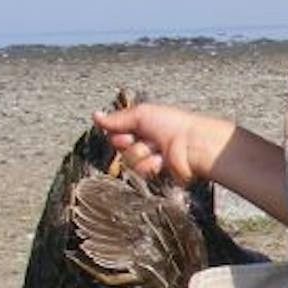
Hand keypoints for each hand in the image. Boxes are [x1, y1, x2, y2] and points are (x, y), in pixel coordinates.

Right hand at [93, 102, 230, 184]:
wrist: (192, 144)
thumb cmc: (172, 124)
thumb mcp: (141, 114)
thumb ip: (117, 119)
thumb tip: (95, 116)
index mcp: (141, 125)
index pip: (115, 132)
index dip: (118, 132)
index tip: (128, 130)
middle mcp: (143, 141)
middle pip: (118, 146)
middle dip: (128, 142)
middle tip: (145, 138)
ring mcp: (150, 158)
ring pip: (128, 160)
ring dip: (141, 153)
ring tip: (157, 149)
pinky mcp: (156, 173)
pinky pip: (141, 172)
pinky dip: (150, 165)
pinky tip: (162, 160)